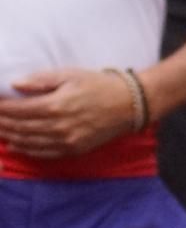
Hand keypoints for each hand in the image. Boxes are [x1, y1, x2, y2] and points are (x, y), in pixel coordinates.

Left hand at [0, 69, 140, 157]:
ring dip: (10, 137)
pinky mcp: (71, 150)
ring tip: (0, 131)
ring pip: (27, 142)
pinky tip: (16, 145)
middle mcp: (56, 126)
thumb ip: (41, 80)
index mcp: (55, 105)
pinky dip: (25, 149)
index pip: (17, 110)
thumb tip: (14, 84)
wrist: (129, 104)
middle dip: (1, 123)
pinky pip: (41, 153)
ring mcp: (64, 141)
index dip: (1, 108)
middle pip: (19, 127)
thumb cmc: (100, 85)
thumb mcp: (72, 75)